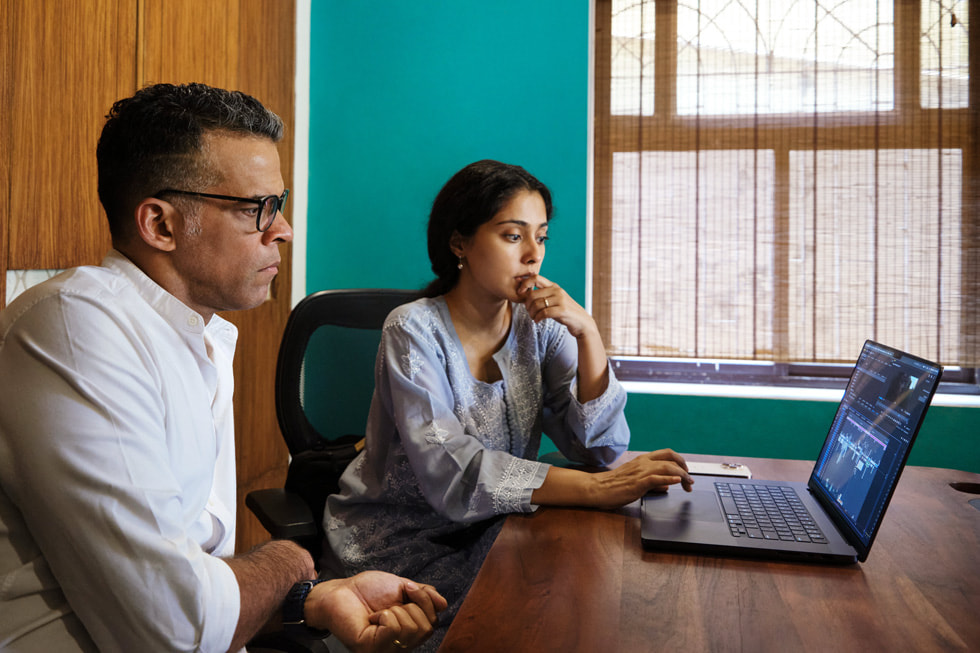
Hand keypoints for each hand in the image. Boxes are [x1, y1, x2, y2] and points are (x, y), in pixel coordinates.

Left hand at [304, 571, 447, 651]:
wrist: (339, 591)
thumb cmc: (367, 590)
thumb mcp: (402, 587)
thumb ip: (423, 595)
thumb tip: (443, 604)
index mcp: (409, 630)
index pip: (434, 622)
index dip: (426, 600)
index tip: (407, 588)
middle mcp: (401, 644)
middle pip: (427, 628)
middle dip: (413, 604)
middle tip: (392, 601)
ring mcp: (387, 649)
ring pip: (411, 629)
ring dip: (396, 610)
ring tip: (380, 611)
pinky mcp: (372, 649)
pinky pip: (393, 629)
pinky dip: (386, 615)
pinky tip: (373, 617)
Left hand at [518, 274, 597, 339]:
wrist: (581, 322)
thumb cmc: (564, 311)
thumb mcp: (554, 299)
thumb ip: (542, 294)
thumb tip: (523, 291)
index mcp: (553, 286)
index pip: (535, 278)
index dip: (524, 284)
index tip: (519, 293)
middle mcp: (557, 290)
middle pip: (532, 294)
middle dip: (527, 305)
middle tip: (529, 312)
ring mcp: (560, 300)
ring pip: (537, 304)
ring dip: (531, 313)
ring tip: (533, 317)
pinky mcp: (562, 310)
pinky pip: (543, 313)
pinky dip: (537, 318)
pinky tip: (537, 321)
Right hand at [590, 449, 693, 508]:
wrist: (597, 488)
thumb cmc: (613, 485)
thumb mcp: (636, 481)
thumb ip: (653, 482)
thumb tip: (667, 484)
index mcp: (642, 460)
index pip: (667, 454)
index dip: (680, 462)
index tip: (686, 472)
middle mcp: (643, 462)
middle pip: (671, 457)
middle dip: (685, 467)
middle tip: (690, 480)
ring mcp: (640, 472)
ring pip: (667, 466)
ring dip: (682, 475)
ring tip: (688, 483)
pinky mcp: (638, 482)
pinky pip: (657, 478)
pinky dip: (669, 478)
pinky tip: (677, 482)